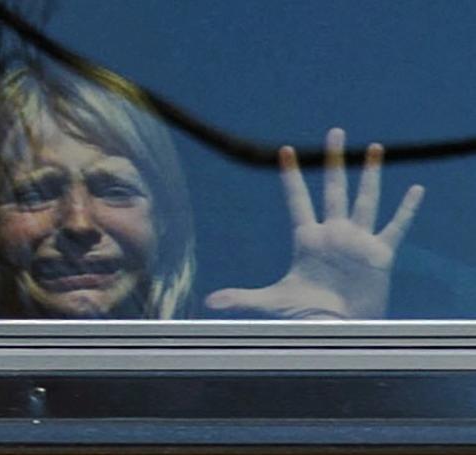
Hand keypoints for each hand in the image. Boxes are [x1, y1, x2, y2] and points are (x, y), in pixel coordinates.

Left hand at [206, 128, 424, 319]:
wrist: (335, 330)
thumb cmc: (303, 316)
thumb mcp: (270, 301)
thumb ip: (241, 298)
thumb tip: (208, 302)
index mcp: (307, 238)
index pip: (297, 199)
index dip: (291, 175)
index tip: (285, 150)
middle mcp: (333, 233)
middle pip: (333, 188)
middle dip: (333, 160)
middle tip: (335, 132)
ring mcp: (357, 241)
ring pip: (365, 199)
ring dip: (370, 174)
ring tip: (374, 147)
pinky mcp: (380, 253)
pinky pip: (396, 226)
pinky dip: (407, 209)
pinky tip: (416, 189)